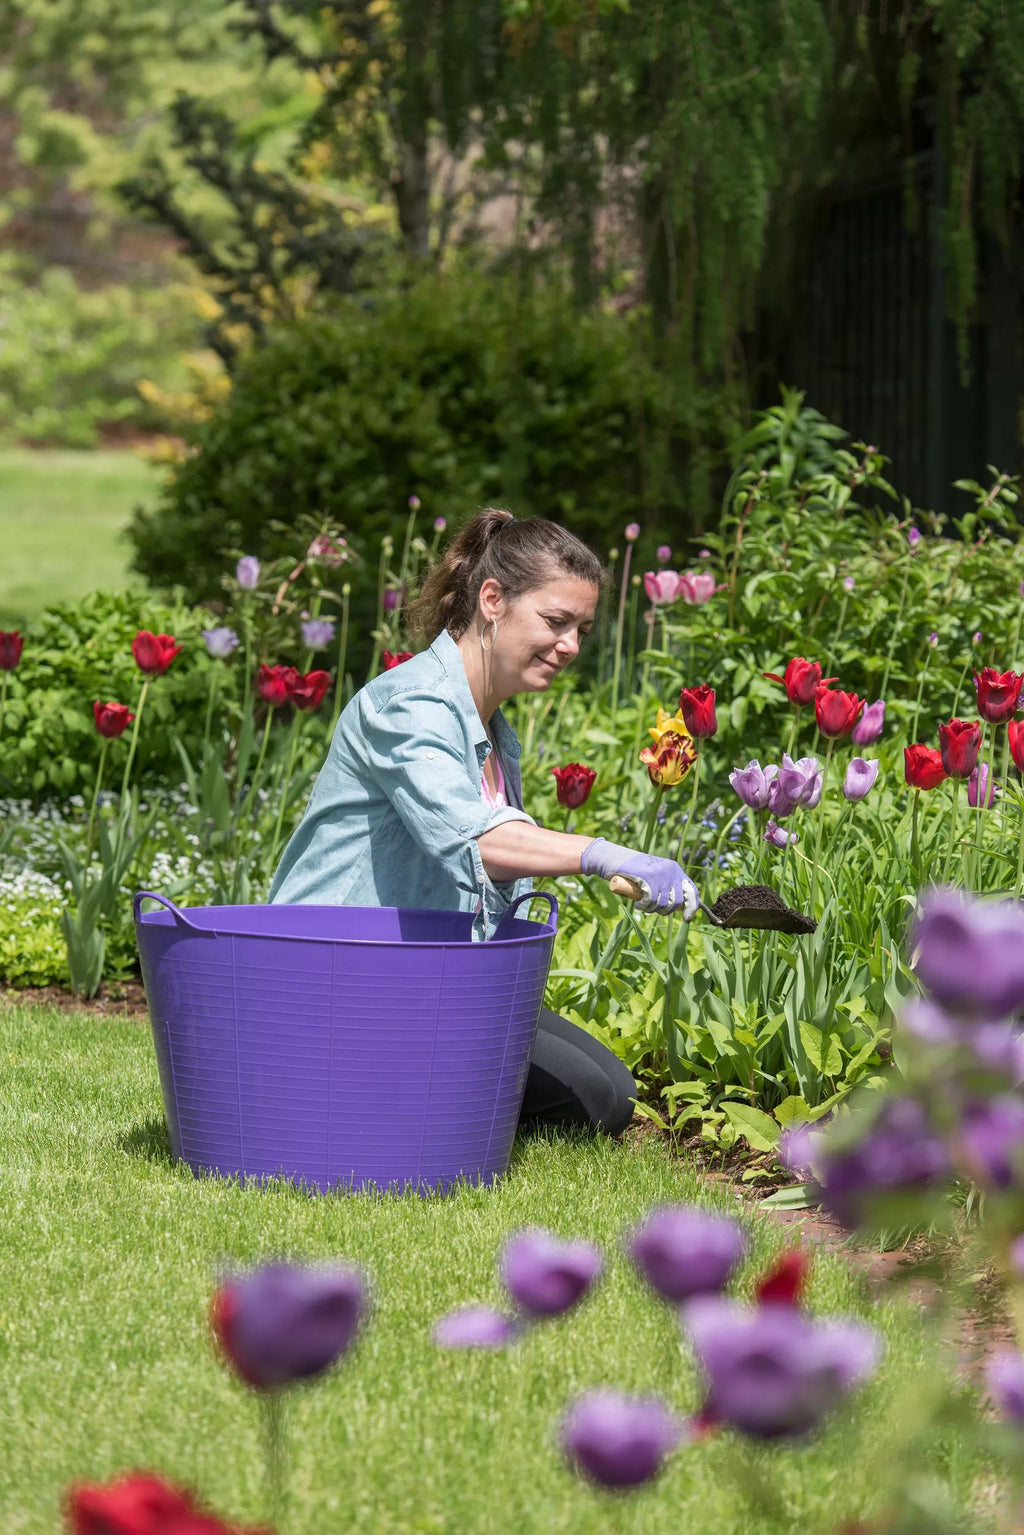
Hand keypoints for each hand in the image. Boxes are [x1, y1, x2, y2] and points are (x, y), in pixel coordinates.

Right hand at [580, 838, 699, 918]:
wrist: (618, 859)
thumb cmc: (637, 871)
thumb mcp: (657, 875)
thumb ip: (668, 886)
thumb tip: (681, 907)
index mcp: (675, 869)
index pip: (692, 890)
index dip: (692, 906)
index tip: (687, 918)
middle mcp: (671, 871)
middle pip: (676, 902)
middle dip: (666, 910)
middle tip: (655, 909)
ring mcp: (660, 875)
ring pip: (662, 903)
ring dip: (652, 909)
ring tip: (645, 905)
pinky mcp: (647, 879)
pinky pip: (650, 901)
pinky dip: (643, 906)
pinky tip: (639, 904)